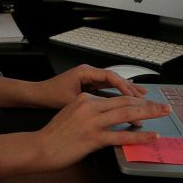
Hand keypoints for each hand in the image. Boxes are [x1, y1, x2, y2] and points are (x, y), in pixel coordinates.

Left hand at [32, 64, 148, 108]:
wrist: (37, 95)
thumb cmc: (50, 95)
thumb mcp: (71, 100)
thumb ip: (90, 103)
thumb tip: (109, 109)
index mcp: (85, 72)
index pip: (110, 76)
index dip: (125, 86)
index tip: (135, 96)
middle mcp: (89, 72)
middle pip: (115, 79)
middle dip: (131, 88)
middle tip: (146, 97)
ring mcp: (89, 78)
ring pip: (112, 84)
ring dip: (126, 91)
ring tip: (142, 97)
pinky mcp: (88, 86)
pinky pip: (106, 89)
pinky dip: (117, 95)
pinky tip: (126, 101)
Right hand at [35, 93, 169, 170]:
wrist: (40, 147)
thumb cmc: (54, 135)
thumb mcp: (71, 114)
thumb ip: (88, 112)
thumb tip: (106, 118)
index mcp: (85, 99)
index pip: (115, 98)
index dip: (134, 101)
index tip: (147, 104)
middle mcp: (90, 106)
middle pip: (125, 102)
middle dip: (148, 104)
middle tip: (164, 106)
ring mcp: (92, 122)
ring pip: (126, 114)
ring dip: (149, 113)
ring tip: (163, 114)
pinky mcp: (93, 138)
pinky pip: (121, 136)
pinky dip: (139, 136)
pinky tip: (151, 136)